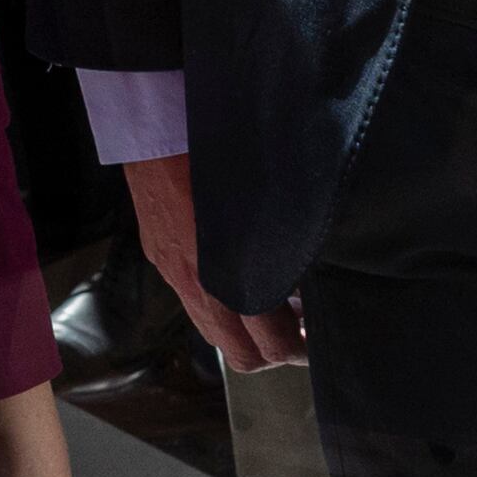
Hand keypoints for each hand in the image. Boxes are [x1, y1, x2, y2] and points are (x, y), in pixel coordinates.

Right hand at [125, 153, 302, 368]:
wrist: (158, 122)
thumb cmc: (221, 148)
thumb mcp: (271, 197)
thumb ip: (289, 243)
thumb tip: (313, 273)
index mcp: (226, 273)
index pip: (267, 343)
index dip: (298, 350)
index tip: (318, 341)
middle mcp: (195, 282)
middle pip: (239, 355)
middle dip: (275, 354)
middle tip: (305, 333)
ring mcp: (172, 271)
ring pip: (214, 332)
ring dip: (249, 333)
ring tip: (283, 306)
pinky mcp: (161, 255)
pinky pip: (194, 302)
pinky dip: (224, 307)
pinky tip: (247, 278)